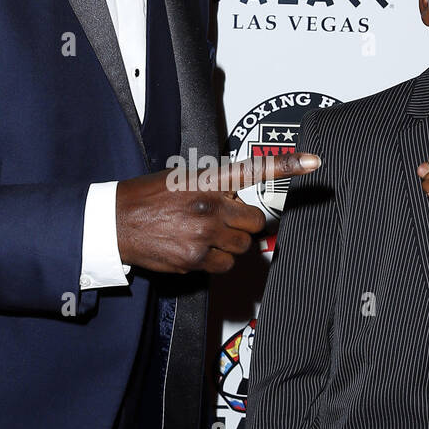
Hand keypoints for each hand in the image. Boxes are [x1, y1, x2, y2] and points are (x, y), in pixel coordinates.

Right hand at [116, 150, 320, 273]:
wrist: (113, 222)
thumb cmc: (146, 198)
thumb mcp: (180, 179)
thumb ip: (213, 187)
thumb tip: (235, 203)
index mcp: (206, 180)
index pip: (253, 170)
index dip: (288, 165)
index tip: (315, 162)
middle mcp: (209, 206)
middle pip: (254, 222)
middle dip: (243, 223)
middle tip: (222, 220)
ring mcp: (204, 235)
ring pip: (241, 247)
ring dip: (229, 244)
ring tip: (202, 235)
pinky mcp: (195, 260)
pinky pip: (223, 265)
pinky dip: (215, 260)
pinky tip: (193, 248)